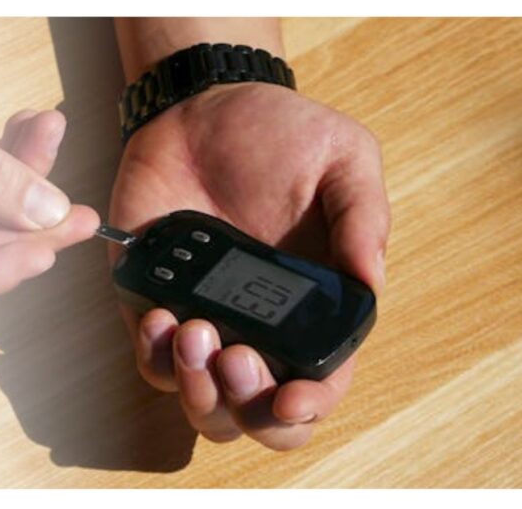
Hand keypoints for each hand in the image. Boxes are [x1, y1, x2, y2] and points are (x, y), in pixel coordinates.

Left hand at [109, 82, 388, 448]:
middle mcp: (259, 331)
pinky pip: (149, 358)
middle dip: (246, 406)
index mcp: (311, 311)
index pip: (317, 388)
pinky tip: (162, 316)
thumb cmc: (280, 136)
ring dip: (197, 388)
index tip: (293, 397)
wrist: (201, 107)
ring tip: (194, 330)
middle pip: (253, 414)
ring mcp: (203, 323)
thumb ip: (363, 219)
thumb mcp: (342, 159)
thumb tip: (371, 284)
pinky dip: (154, 354)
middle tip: (237, 355)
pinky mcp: (151, 306)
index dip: (307, 408)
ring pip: (199, 401)